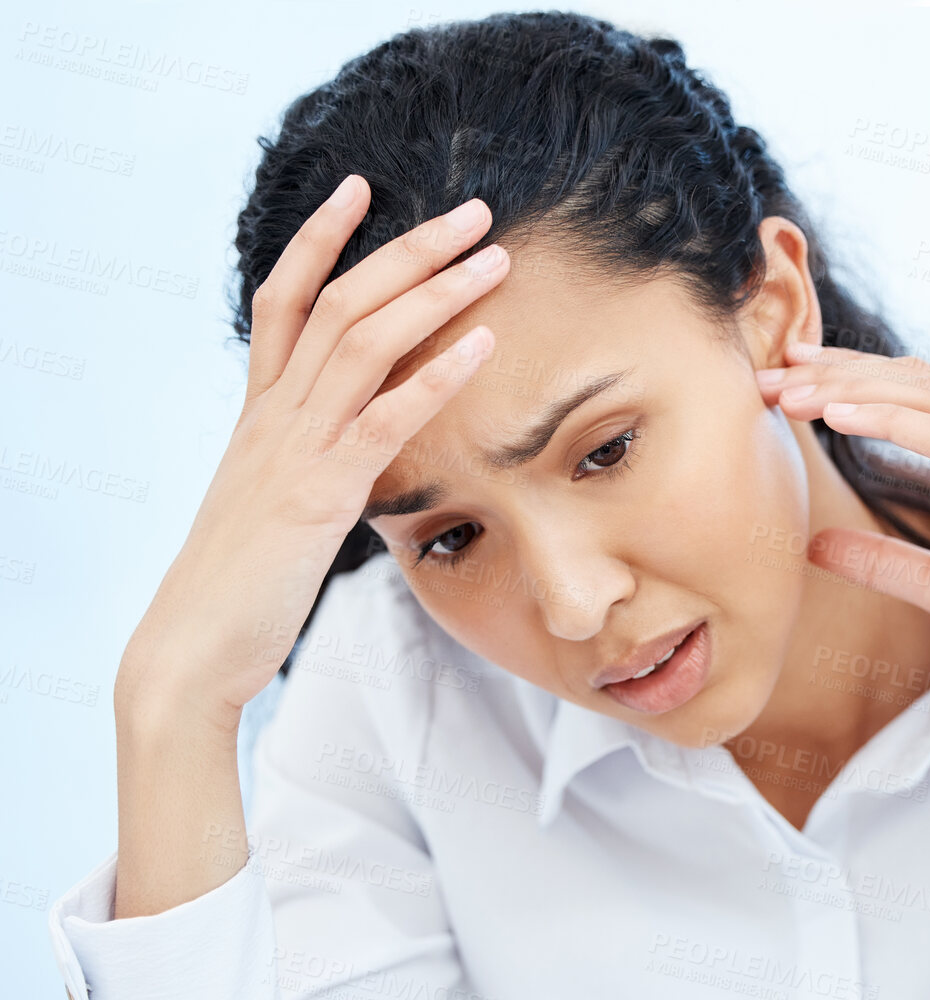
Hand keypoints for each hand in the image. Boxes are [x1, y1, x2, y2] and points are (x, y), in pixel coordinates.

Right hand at [115, 175, 509, 730]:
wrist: (193, 642)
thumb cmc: (240, 579)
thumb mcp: (272, 500)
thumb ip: (308, 459)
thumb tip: (353, 445)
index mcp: (260, 412)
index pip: (286, 298)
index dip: (322, 238)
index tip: (361, 187)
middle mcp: (274, 414)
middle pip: (341, 301)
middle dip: (410, 248)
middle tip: (475, 212)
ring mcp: (294, 447)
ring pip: (363, 341)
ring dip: (436, 292)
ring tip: (495, 259)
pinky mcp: (320, 491)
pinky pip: (384, 418)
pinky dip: (436, 376)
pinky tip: (483, 345)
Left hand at [757, 341, 929, 798]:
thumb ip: (884, 560)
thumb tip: (816, 543)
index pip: (921, 396)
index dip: (853, 380)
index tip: (788, 381)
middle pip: (919, 382)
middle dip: (840, 373)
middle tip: (769, 376)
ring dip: (853, 389)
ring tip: (790, 393)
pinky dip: (891, 421)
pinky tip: (840, 417)